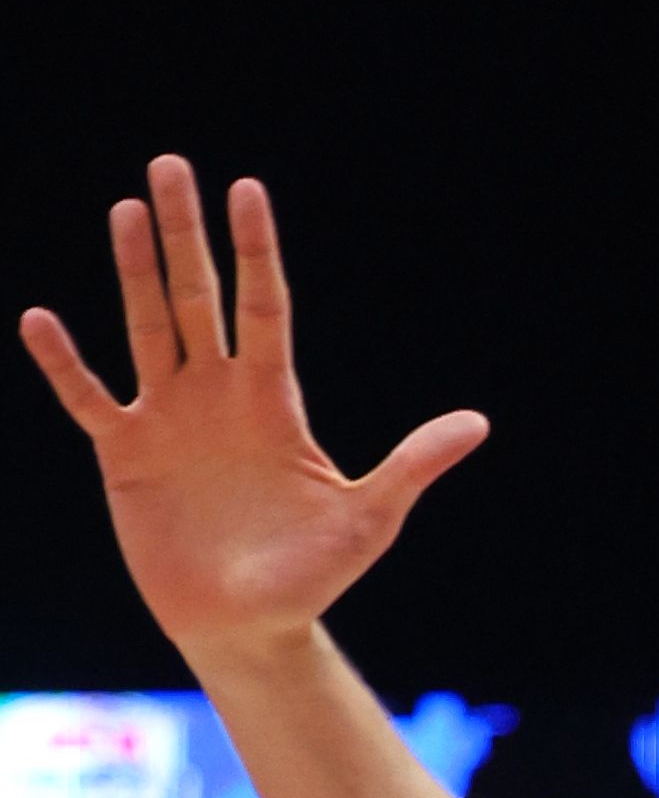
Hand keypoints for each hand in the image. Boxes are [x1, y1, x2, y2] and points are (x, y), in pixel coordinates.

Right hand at [21, 164, 482, 664]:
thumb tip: (477, 424)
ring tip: (126, 210)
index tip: (247, 188)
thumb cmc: (313, 578)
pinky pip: (88, 398)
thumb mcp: (369, 518)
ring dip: (135, 271)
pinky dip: (64, 364)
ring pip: (148, 328)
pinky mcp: (126, 455)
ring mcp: (168, 420)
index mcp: (272, 402)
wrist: (251, 632)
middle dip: (186, 234)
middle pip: (199, 298)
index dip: (254, 250)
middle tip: (171, 165)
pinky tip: (40, 321)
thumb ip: (413, 465)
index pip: (263, 308)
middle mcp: (217, 397)